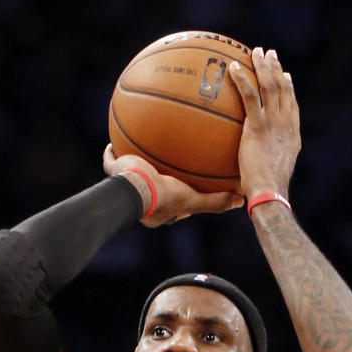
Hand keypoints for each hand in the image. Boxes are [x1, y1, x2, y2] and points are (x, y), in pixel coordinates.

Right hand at [102, 144, 242, 227]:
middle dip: (158, 178)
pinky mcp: (114, 173)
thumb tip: (240, 201)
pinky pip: (111, 161)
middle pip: (152, 186)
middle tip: (167, 166)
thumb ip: (215, 201)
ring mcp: (126, 185)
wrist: (136, 188)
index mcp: (159, 209)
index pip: (173, 201)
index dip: (183, 194)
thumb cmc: (165, 196)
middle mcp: (142, 199)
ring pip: (130, 172)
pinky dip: (112, 153)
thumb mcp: (194, 200)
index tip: (192, 183)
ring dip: (134, 164)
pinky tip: (113, 142)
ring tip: (139, 151)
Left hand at [228, 47, 300, 197]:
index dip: (289, 88)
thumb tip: (244, 177)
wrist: (271, 193)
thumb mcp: (268, 176)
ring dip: (263, 66)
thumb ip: (261, 166)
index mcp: (292, 135)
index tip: (285, 75)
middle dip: (276, 68)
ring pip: (270, 86)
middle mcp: (287, 125)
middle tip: (269, 54)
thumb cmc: (266, 193)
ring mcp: (275, 124)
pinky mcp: (259, 126)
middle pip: (283, 89)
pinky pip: (250, 96)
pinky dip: (243, 79)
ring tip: (255, 52)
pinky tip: (233, 67)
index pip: (292, 105)